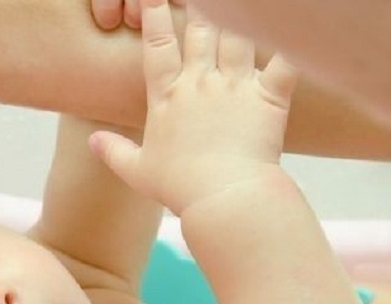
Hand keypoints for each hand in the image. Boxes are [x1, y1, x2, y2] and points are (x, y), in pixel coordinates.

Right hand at [89, 0, 297, 216]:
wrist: (222, 198)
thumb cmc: (181, 188)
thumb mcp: (138, 171)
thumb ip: (114, 152)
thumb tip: (92, 141)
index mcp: (168, 97)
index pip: (158, 44)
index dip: (154, 14)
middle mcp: (201, 83)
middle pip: (201, 29)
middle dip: (203, 6)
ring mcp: (236, 87)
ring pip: (238, 36)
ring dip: (240, 15)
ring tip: (243, 4)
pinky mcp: (268, 98)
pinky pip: (285, 63)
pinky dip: (293, 43)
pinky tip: (298, 27)